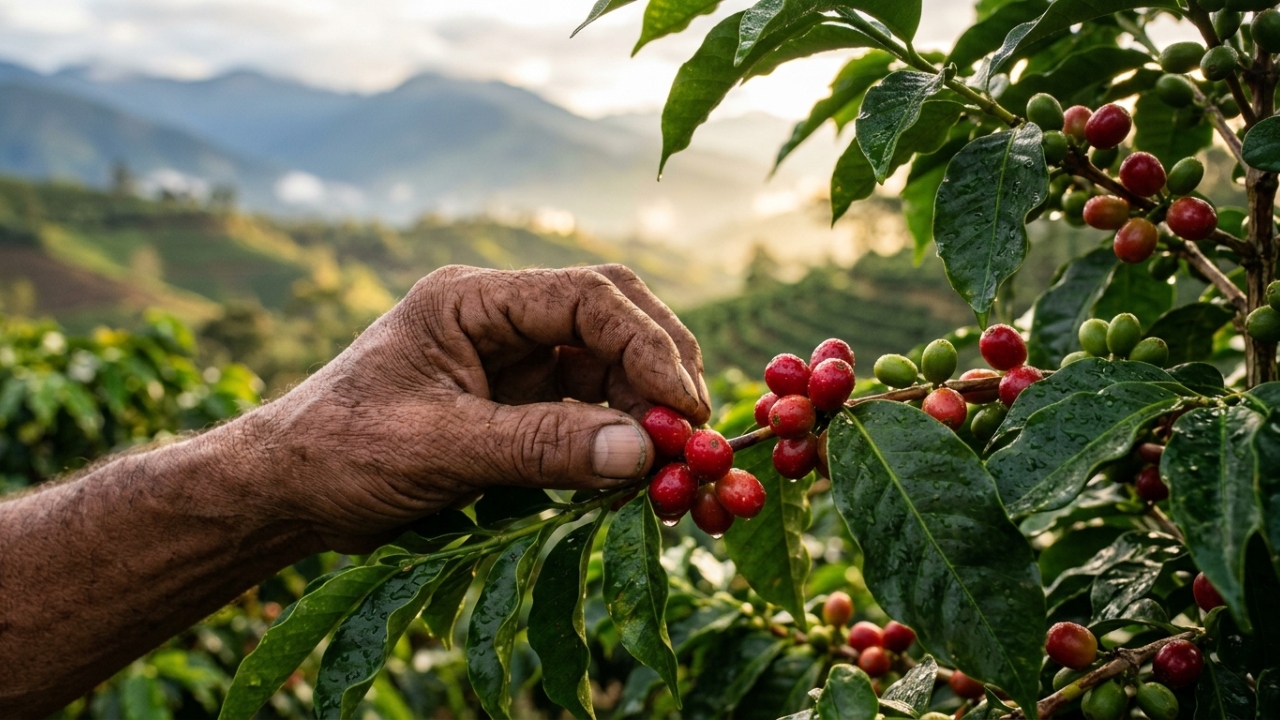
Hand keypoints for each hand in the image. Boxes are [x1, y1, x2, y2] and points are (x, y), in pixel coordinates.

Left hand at [250, 264, 709, 550]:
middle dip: (658, 370)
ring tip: (663, 467)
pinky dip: (613, 442)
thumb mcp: (440, 448)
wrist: (284, 493)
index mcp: (472, 299)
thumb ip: (540, 446)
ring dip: (641, 412)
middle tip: (692, 432)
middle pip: (610, 321)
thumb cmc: (340, 453)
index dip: (647, 344)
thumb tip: (640, 453)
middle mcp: (499, 320)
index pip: (586, 297)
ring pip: (606, 369)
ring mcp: (510, 362)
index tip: (683, 404)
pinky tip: (628, 476)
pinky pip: (584, 412)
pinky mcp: (514, 406)